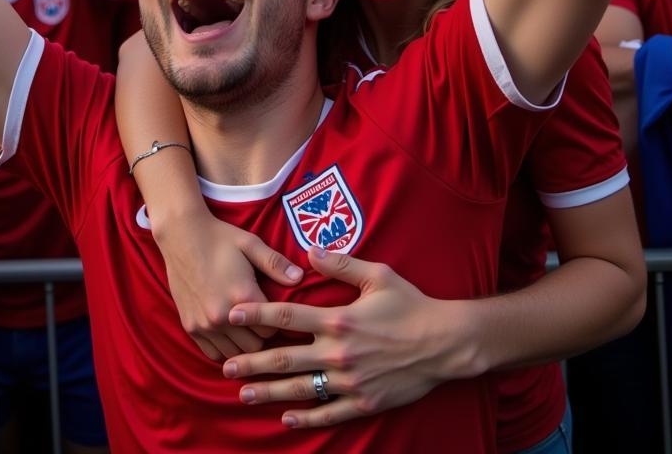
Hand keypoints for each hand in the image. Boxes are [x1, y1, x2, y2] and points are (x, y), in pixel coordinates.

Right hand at [152, 210, 303, 360]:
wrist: (181, 235)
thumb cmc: (220, 237)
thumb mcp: (250, 244)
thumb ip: (276, 264)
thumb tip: (299, 278)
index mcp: (242, 296)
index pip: (273, 330)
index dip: (278, 323)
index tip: (277, 314)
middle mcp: (222, 316)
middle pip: (256, 347)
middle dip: (262, 336)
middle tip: (263, 320)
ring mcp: (204, 324)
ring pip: (235, 355)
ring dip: (243, 345)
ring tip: (246, 328)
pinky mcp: (190, 327)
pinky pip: (213, 354)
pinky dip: (224, 348)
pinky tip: (228, 333)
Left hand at [222, 247, 465, 427]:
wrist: (445, 343)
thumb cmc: (411, 304)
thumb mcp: (377, 275)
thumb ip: (341, 264)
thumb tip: (310, 251)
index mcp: (339, 319)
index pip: (288, 317)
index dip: (258, 314)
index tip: (233, 313)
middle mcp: (339, 352)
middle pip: (286, 358)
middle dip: (253, 362)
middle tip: (226, 365)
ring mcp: (350, 380)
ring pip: (302, 389)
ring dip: (270, 392)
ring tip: (244, 393)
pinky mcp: (365, 401)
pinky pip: (330, 412)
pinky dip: (307, 416)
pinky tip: (287, 418)